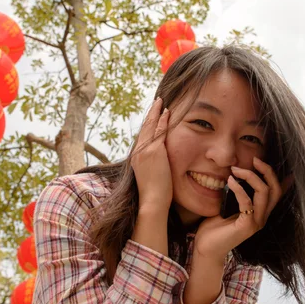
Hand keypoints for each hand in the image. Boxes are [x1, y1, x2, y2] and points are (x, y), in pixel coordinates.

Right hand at [130, 97, 172, 211]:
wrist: (152, 201)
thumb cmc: (154, 195)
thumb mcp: (150, 177)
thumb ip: (153, 167)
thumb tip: (159, 165)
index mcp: (137, 158)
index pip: (143, 136)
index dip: (148, 125)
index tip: (153, 116)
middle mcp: (138, 152)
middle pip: (144, 128)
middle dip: (150, 114)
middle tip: (156, 102)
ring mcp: (145, 151)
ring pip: (150, 126)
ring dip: (156, 113)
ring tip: (160, 102)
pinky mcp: (154, 151)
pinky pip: (159, 131)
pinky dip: (162, 120)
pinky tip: (167, 112)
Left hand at [193, 156, 294, 263]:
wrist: (206, 248)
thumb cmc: (215, 226)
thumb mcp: (228, 205)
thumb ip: (236, 193)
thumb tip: (235, 176)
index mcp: (260, 212)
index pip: (277, 192)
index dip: (279, 176)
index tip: (271, 162)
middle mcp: (262, 217)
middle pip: (275, 190)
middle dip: (267, 171)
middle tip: (254, 159)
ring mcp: (256, 222)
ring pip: (264, 193)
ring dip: (251, 177)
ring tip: (236, 169)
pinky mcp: (247, 226)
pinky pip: (247, 203)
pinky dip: (239, 189)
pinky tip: (229, 181)